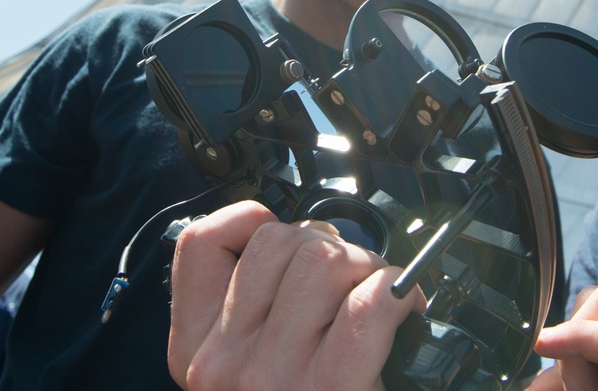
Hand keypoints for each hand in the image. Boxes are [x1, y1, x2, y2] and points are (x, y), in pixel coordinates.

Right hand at [167, 200, 425, 390]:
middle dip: (329, 246)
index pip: (200, 244)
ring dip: (365, 266)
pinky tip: (402, 307)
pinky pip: (368, 303)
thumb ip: (248, 305)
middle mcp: (223, 363)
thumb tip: (300, 235)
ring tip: (374, 299)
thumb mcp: (241, 366)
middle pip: (280, 241)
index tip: (287, 241)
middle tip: (350, 283)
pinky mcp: (331, 390)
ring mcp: (274, 377)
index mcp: (195, 351)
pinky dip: (396, 292)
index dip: (251, 222)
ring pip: (324, 260)